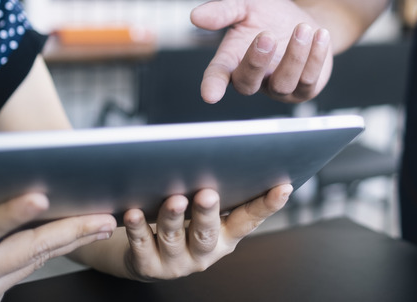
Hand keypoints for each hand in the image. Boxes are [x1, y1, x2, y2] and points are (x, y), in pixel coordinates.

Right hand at [0, 194, 115, 301]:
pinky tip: (83, 234)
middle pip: (28, 251)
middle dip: (70, 231)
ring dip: (74, 240)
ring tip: (105, 222)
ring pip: (38, 260)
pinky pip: (32, 267)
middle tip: (103, 218)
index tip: (40, 197)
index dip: (10, 214)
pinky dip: (57, 248)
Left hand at [121, 184, 291, 280]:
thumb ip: (218, 190)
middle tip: (208, 194)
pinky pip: (143, 247)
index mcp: (227, 235)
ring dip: (173, 218)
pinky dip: (138, 229)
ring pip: (174, 238)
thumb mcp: (205, 211)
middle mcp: (206, 252)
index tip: (283, 186)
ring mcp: (178, 263)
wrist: (147, 256)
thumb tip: (228, 150)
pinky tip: (134, 213)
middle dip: (207, 213)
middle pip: (208, 232)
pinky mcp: (150, 266)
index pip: (251, 218)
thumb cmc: (183, 222)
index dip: (268, 205)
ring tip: (173, 200)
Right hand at [190, 0, 331, 103]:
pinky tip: (320, 34)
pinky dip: (315, 57)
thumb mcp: (246, 5)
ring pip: (283, 83)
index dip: (212, 85)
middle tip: (266, 35)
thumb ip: (223, 11)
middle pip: (248, 83)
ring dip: (294, 55)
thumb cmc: (271, 15)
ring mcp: (280, 88)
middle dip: (256, 61)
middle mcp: (254, 79)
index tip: (210, 94)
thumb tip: (195, 16)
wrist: (308, 20)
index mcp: (232, 61)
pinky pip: (308, 80)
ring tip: (303, 27)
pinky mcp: (305, 90)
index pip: (217, 76)